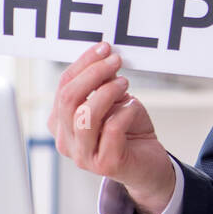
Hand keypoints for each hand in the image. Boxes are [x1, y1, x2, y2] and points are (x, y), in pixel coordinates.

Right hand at [46, 41, 175, 213]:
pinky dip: (125, 111)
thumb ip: (103, 86)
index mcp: (62, 124)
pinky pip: (111, 129)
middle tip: (115, 60)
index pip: (63, 88)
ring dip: (107, 92)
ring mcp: (84, 156)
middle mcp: (67, 141)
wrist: (150, 165)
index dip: (82, 64)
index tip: (103, 48)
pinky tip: (134, 107)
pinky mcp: (106, 164)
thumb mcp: (115, 103)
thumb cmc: (130, 132)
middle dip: (93, 73)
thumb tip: (103, 60)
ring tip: (125, 83)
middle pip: (69, 99)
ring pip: (85, 115)